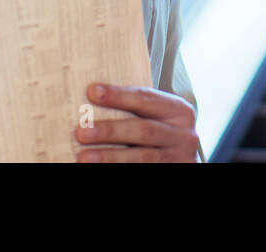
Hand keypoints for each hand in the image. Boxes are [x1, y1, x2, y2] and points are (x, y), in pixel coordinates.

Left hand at [74, 83, 199, 161]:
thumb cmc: (164, 134)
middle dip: (110, 130)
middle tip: (82, 132)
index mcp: (179, 111)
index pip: (146, 98)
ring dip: (110, 157)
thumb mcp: (160, 117)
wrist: (182, 160)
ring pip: (142, 158)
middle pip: (143, 131)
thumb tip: (93, 101)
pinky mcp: (173, 172)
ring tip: (84, 157)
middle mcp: (183, 135)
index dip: (119, 96)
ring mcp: (179, 158)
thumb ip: (137, 110)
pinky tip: (100, 168)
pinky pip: (143, 171)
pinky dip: (120, 169)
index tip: (92, 92)